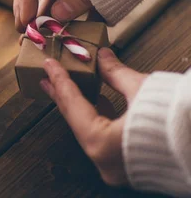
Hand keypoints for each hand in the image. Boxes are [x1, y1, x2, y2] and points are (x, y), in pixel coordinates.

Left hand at [40, 48, 146, 185]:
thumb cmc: (177, 119)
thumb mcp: (142, 89)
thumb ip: (114, 73)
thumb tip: (100, 55)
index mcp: (102, 144)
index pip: (73, 105)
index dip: (60, 81)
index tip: (48, 65)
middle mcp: (104, 162)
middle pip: (76, 120)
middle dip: (62, 95)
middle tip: (47, 77)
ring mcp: (115, 168)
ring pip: (88, 131)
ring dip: (78, 107)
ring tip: (65, 86)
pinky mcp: (128, 168)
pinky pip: (103, 140)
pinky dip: (97, 119)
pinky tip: (94, 102)